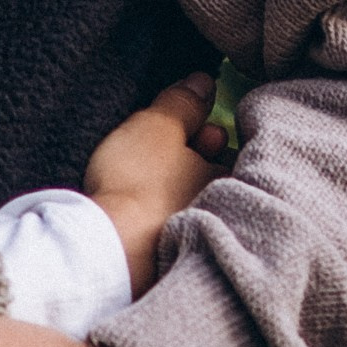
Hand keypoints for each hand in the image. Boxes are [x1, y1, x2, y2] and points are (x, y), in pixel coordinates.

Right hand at [84, 68, 228, 291]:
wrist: (111, 251)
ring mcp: (203, 241)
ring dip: (177, 197)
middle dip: (196, 168)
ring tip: (148, 187)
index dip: (210, 137)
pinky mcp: (173, 266)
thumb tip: (205, 81)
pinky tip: (141, 218)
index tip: (192, 132)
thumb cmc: (138, 183)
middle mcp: (226, 213)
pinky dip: (162, 223)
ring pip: (194, 207)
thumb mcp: (157, 127)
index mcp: (231, 178)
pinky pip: (173, 233)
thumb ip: (183, 103)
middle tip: (166, 158)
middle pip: (215, 182)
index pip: (235, 152)